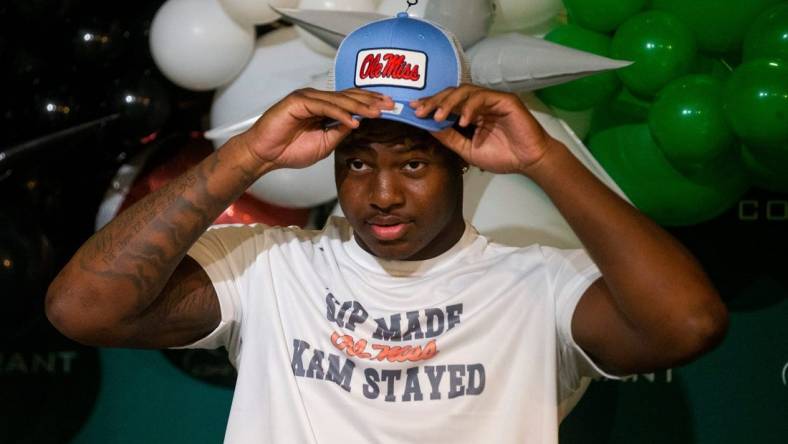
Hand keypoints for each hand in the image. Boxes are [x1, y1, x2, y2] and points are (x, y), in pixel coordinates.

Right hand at [239, 88, 393, 169]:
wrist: (265, 154)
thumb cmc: (290, 150)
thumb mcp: (325, 144)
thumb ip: (340, 132)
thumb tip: (358, 124)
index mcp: (324, 107)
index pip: (352, 101)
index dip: (371, 103)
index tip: (390, 108)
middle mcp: (317, 99)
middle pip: (349, 96)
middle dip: (371, 101)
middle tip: (391, 105)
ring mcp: (307, 97)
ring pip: (339, 99)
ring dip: (359, 106)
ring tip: (377, 113)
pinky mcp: (298, 101)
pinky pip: (324, 107)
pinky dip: (340, 114)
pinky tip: (353, 122)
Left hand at [411, 85, 555, 174]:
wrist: (529, 161)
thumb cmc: (504, 155)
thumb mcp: (468, 150)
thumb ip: (450, 138)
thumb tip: (429, 128)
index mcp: (471, 113)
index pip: (447, 103)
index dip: (431, 104)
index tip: (414, 110)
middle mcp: (480, 103)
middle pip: (453, 93)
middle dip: (435, 101)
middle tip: (420, 110)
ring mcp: (492, 100)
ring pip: (466, 91)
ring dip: (449, 102)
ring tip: (438, 116)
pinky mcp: (505, 100)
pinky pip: (483, 98)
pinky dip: (471, 107)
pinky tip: (463, 121)